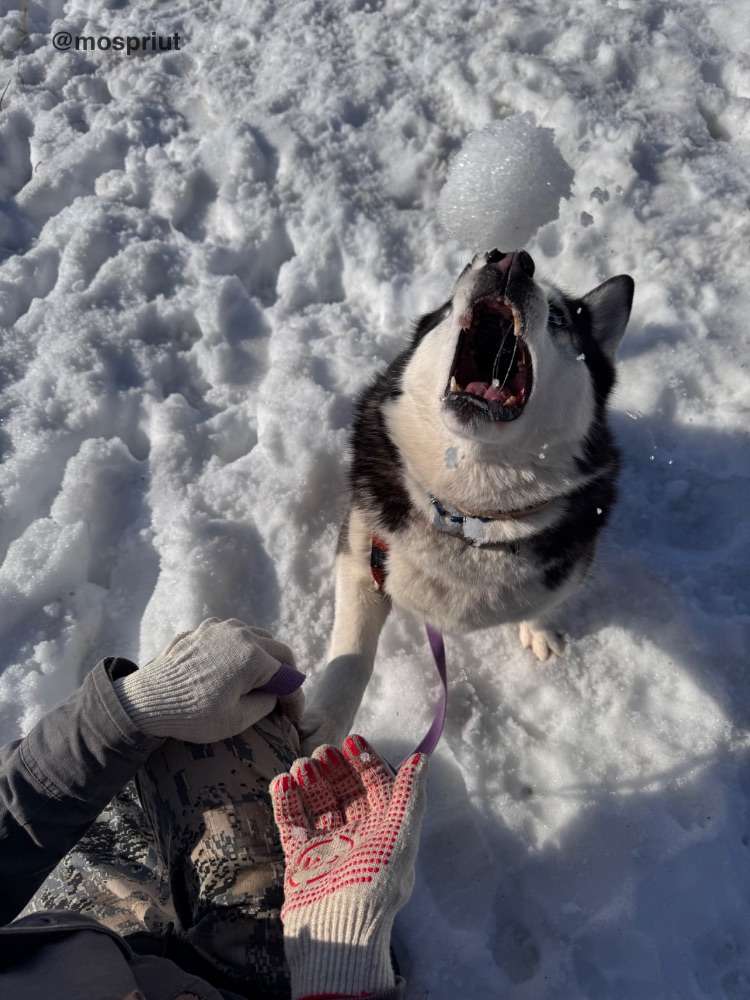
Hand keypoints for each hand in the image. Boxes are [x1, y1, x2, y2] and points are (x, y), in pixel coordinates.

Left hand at [113, 618, 302, 742]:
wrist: (146, 700)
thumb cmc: (194, 714)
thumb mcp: (238, 719)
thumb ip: (265, 703)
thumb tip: (272, 695)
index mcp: (254, 655)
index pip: (288, 675)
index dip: (295, 698)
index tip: (294, 717)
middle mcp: (241, 633)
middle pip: (277, 649)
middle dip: (285, 673)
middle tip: (283, 695)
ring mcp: (219, 627)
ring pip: (255, 637)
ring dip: (264, 657)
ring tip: (261, 679)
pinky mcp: (201, 630)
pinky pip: (231, 637)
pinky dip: (240, 651)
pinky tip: (232, 669)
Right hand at [271, 735, 427, 998]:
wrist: (340, 933)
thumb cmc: (376, 885)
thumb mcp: (400, 837)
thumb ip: (408, 797)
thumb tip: (422, 759)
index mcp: (384, 832)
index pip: (376, 788)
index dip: (366, 762)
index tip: (352, 739)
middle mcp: (357, 837)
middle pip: (345, 792)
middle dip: (335, 769)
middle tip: (322, 750)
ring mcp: (327, 848)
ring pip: (317, 805)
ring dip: (310, 781)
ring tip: (301, 764)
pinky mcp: (300, 860)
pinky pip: (292, 825)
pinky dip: (286, 803)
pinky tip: (281, 782)